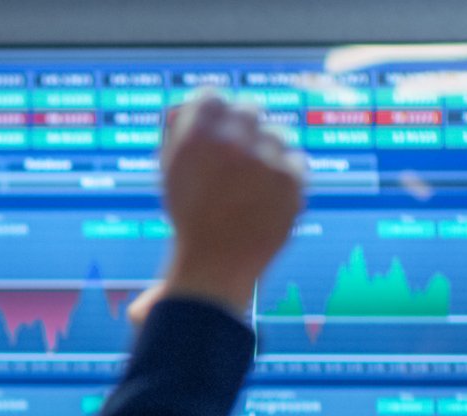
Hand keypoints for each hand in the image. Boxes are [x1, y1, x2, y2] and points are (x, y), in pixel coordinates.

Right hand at [157, 94, 306, 316]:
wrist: (214, 269)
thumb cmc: (190, 221)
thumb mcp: (171, 173)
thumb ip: (178, 134)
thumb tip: (188, 107)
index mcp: (195, 137)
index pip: (212, 96)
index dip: (213, 112)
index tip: (217, 127)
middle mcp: (230, 142)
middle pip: (247, 109)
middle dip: (242, 130)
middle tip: (238, 157)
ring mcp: (265, 160)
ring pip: (276, 135)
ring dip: (267, 152)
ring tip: (252, 185)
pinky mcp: (291, 180)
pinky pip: (295, 161)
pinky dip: (285, 176)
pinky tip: (267, 197)